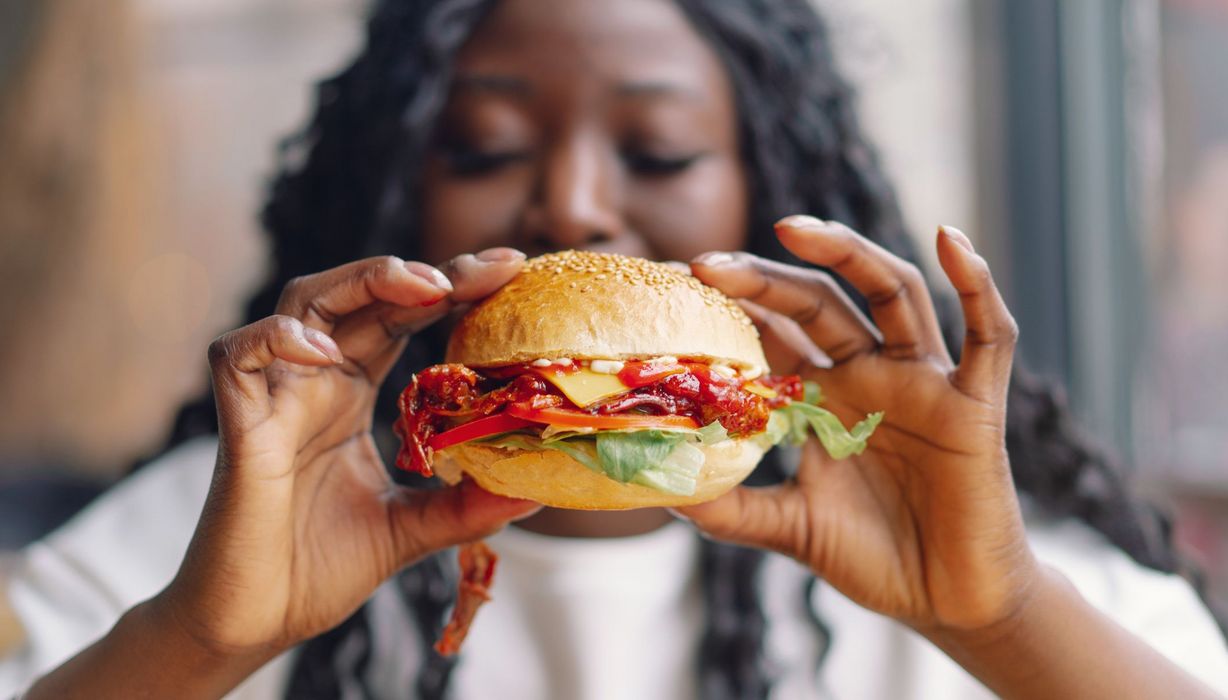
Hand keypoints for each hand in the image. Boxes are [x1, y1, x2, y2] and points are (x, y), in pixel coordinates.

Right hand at [160, 249, 541, 657]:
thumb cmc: (319, 571)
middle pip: (361, 295)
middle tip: (486, 270)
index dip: (450, 288)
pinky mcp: (239, 427)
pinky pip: (238, 356)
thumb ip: (466, 506)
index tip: (510, 269)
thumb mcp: (412, 530)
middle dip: (424, 272)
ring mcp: (275, 398)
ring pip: (303, 302)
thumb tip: (537, 490)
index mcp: (351, 395)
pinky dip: (277, 339)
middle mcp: (315, 383)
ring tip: (424, 287)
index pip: (402, 319)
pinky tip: (327, 352)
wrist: (253, 624)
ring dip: (361, 281)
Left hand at [676, 216, 1036, 633]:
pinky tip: (949, 238)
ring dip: (849, 254)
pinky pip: (988, 334)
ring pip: (894, 292)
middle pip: (819, 302)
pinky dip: (976, 283)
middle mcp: (871, 373)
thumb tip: (662, 490)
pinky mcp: (975, 404)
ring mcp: (924, 382)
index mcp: (824, 396)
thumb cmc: (873, 557)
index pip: (773, 331)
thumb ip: (732, 510)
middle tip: (709, 265)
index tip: (675, 286)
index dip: (731, 305)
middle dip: (765, 277)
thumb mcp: (790, 528)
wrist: (947, 600)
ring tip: (795, 229)